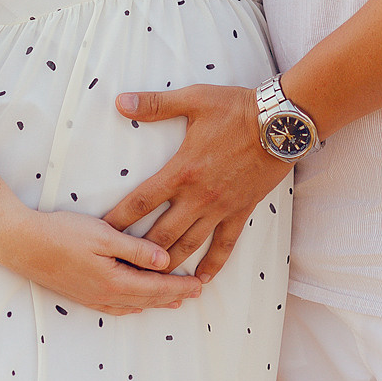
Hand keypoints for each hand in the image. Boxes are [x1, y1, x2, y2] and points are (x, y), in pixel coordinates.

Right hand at [4, 208, 203, 315]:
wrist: (23, 244)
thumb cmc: (62, 233)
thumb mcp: (103, 234)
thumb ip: (135, 249)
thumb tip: (165, 262)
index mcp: (114, 280)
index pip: (156, 286)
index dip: (179, 286)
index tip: (199, 286)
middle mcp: (105, 295)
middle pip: (147, 299)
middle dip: (173, 296)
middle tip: (196, 294)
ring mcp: (92, 298)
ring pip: (132, 306)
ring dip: (155, 304)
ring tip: (174, 302)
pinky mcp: (81, 296)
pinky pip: (115, 308)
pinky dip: (132, 307)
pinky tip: (136, 306)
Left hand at [104, 85, 287, 282]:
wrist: (279, 123)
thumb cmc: (235, 109)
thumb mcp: (193, 99)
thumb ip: (155, 104)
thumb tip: (121, 101)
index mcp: (181, 171)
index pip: (141, 201)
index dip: (119, 218)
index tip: (102, 232)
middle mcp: (198, 196)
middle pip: (161, 233)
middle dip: (140, 252)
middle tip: (122, 268)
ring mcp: (220, 207)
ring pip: (190, 244)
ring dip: (170, 263)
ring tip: (153, 281)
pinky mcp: (241, 211)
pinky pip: (225, 244)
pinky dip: (213, 264)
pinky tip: (202, 279)